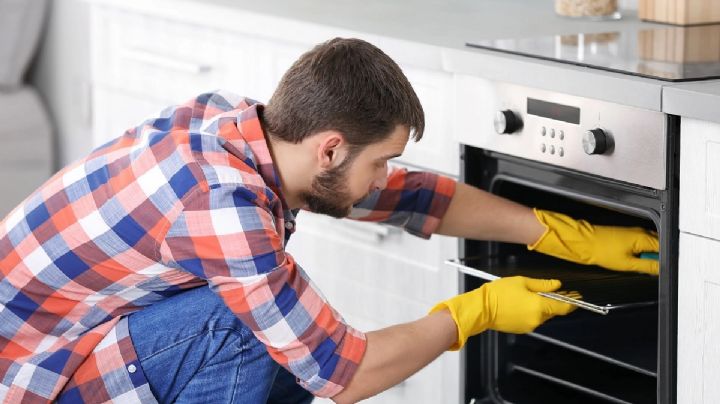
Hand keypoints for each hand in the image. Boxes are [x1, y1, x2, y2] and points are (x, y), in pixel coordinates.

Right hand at [429, 276, 575, 349]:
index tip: (577, 297)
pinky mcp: (520, 329)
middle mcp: (537, 319)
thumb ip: (542, 285)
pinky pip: (531, 319)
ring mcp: (528, 326)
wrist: (481, 308)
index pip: (563, 307)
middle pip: (552, 311)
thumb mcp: (522, 282)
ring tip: (530, 294)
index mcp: (539, 307)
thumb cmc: (499, 292)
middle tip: (550, 290)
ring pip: (541, 315)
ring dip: (540, 306)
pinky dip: (531, 311)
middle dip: (553, 301)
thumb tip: (557, 285)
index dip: (572, 302)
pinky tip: (521, 303)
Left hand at [528, 209, 658, 274]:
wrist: (585, 243)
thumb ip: (648, 266)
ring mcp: (635, 232)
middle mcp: (641, 232)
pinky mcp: (628, 235)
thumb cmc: (602, 251)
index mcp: (644, 238)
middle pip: (660, 246)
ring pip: (652, 245)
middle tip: (650, 269)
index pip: (667, 249)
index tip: (663, 270)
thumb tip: (663, 270)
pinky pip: (643, 244)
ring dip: (650, 256)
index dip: (666, 261)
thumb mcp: (628, 264)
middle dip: (659, 258)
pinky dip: (642, 252)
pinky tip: (633, 259)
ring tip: (638, 264)